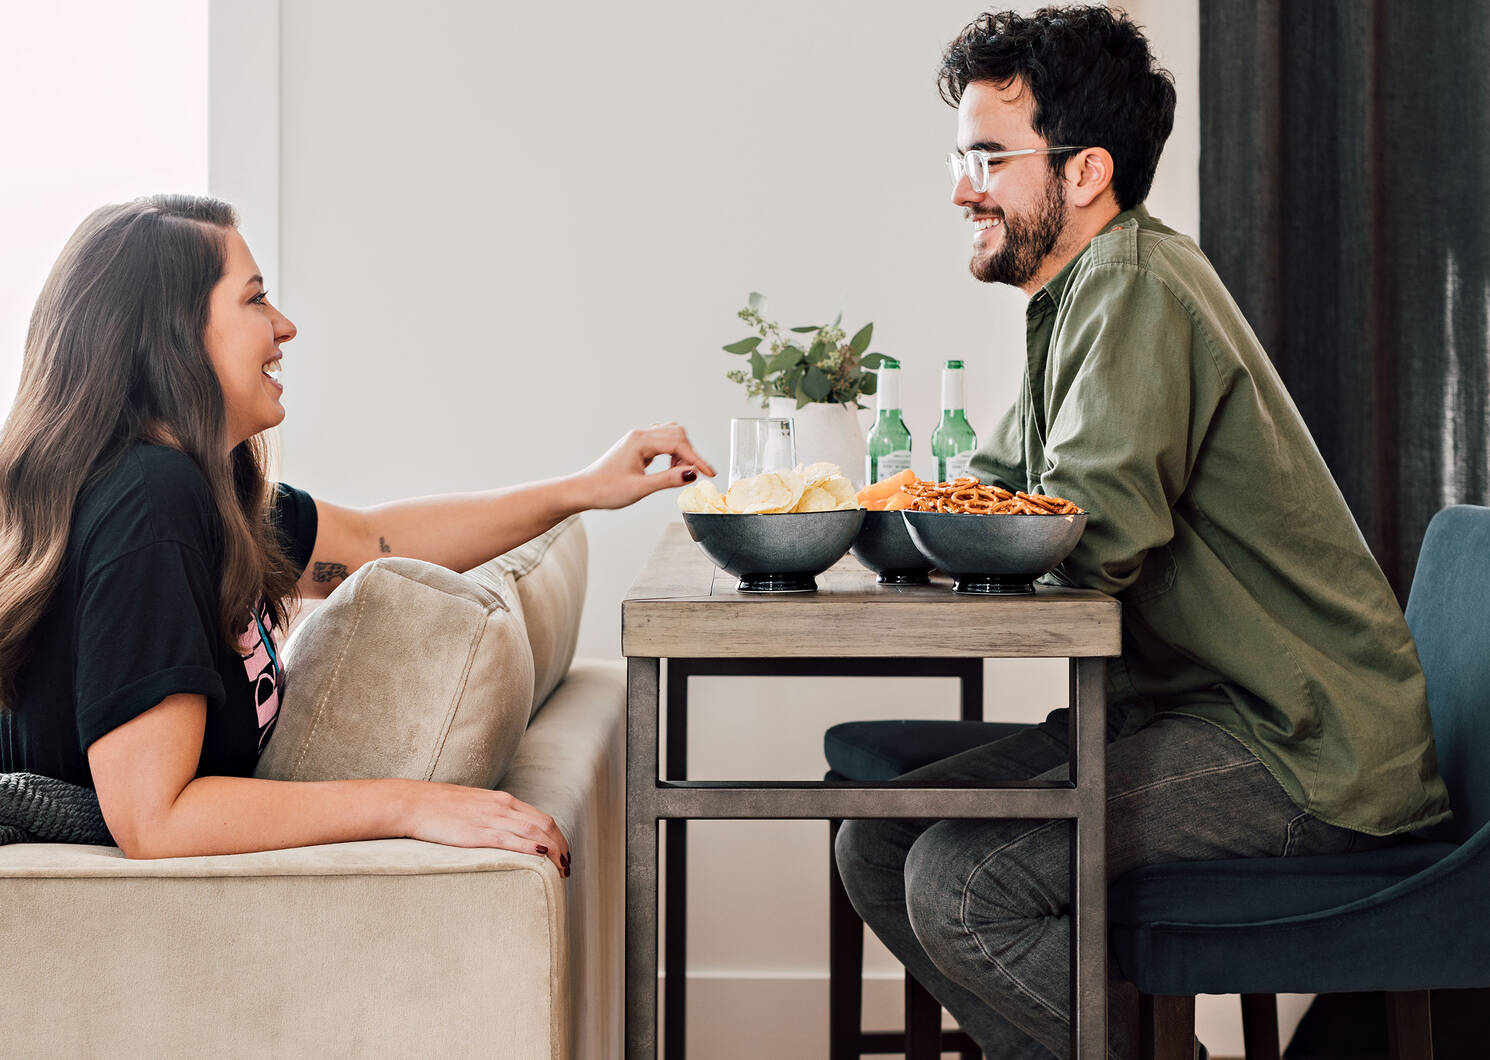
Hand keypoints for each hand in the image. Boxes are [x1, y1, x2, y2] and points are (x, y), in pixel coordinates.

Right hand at [403, 782, 570, 876]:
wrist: (412, 803)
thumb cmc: (439, 808)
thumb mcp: (475, 807)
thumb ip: (493, 817)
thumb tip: (508, 834)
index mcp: (503, 800)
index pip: (542, 818)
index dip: (558, 837)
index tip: (564, 854)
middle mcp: (502, 807)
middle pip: (545, 826)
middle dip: (561, 847)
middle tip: (567, 867)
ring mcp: (490, 819)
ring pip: (533, 832)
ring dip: (553, 852)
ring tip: (561, 870)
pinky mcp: (475, 833)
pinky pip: (509, 840)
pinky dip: (529, 847)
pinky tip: (542, 857)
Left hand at [575, 422, 716, 509]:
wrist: (584, 490)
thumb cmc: (606, 489)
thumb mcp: (640, 488)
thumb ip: (668, 480)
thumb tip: (692, 474)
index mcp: (640, 441)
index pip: (678, 444)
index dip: (696, 459)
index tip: (710, 473)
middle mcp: (640, 435)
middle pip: (677, 434)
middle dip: (690, 454)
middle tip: (694, 475)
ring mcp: (638, 439)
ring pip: (671, 435)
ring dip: (681, 452)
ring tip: (679, 473)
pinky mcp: (638, 446)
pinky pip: (663, 442)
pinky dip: (672, 452)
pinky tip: (671, 467)